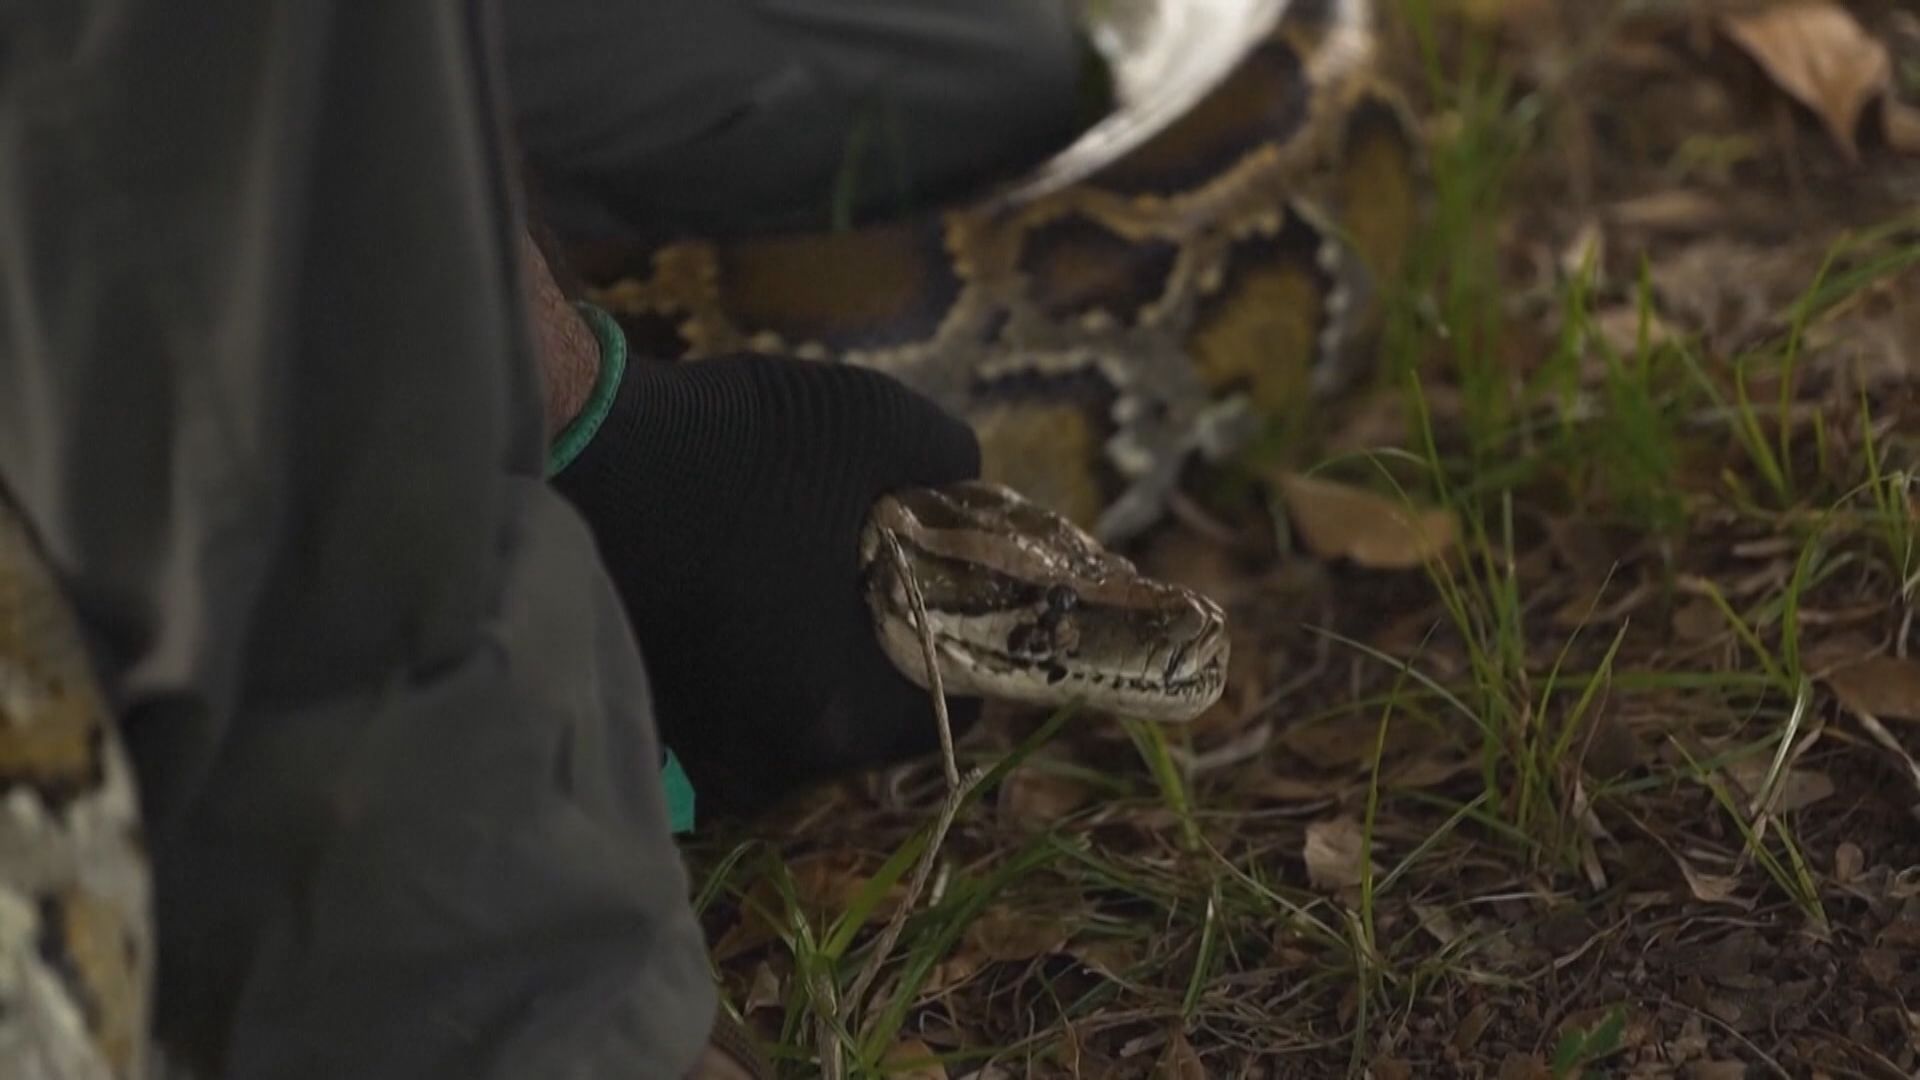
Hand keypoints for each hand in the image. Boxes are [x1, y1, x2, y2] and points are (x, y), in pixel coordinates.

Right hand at [551, 351, 982, 817]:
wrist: (579, 444)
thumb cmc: (738, 449)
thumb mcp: (878, 423)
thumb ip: (950, 468)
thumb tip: (962, 491)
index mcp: (836, 717)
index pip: (947, 713)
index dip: (959, 640)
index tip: (941, 584)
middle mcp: (766, 757)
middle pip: (866, 718)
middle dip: (879, 646)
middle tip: (872, 566)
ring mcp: (698, 744)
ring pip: (793, 708)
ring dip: (808, 649)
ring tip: (799, 563)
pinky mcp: (649, 708)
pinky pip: (730, 695)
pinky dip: (744, 649)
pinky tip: (736, 576)